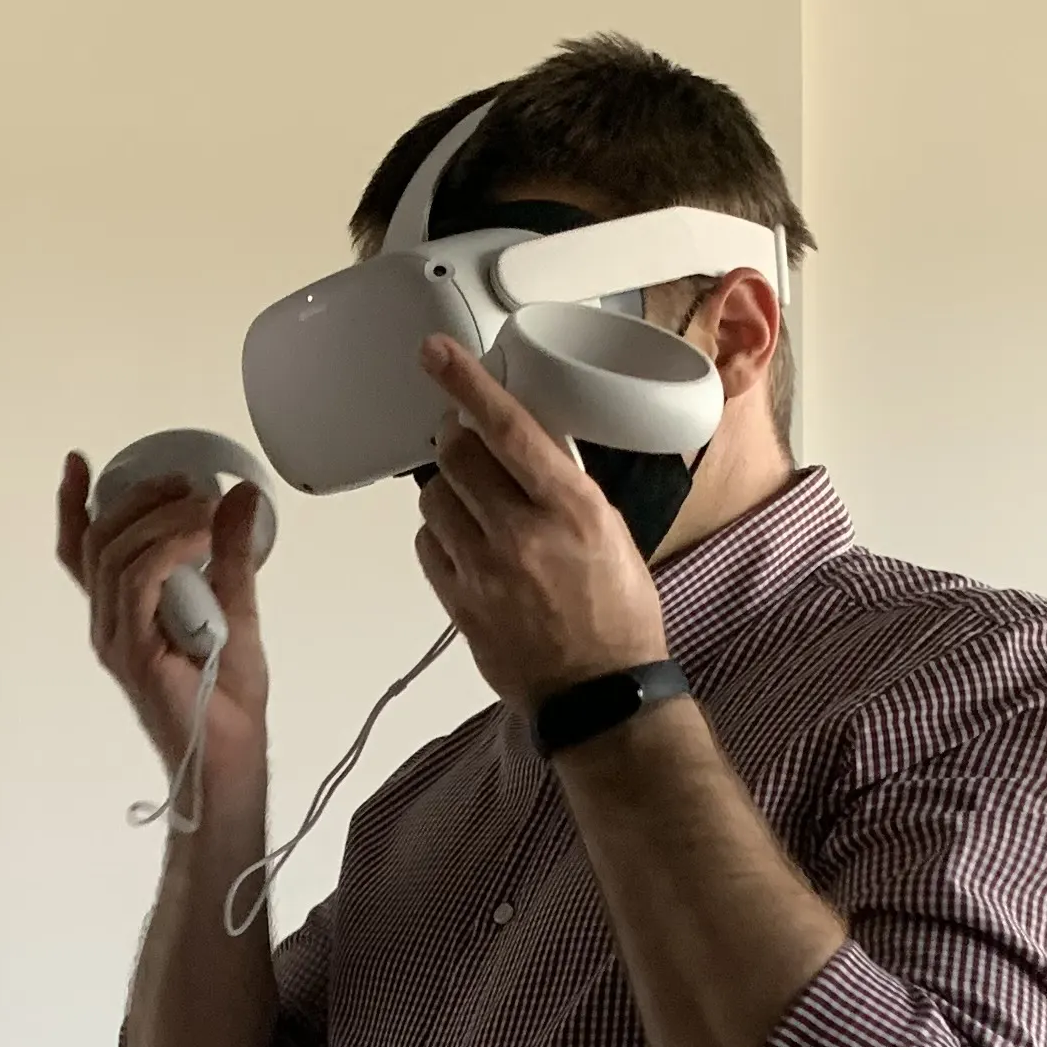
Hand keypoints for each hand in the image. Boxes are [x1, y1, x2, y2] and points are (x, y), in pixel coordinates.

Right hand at [58, 453, 271, 792]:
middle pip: (97, 540)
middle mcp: (108, 623)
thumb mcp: (236, 607)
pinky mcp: (135, 652)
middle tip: (184, 483)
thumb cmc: (226, 698)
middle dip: (136, 498)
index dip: (72, 505)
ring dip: (160, 519)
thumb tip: (242, 497)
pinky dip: (169, 548)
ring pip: (115, 554)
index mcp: (119, 612)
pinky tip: (201, 535)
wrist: (230, 756)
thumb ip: (232, 554)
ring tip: (203, 507)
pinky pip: (137, 582)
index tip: (79, 462)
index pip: (80, 551)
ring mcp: (116, 638)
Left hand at [410, 337, 670, 705]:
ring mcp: (483, 571)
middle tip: (466, 439)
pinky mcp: (458, 603)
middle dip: (456, 438)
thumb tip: (525, 443)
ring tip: (475, 503)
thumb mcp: (610, 530)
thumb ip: (565, 486)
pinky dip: (440, 535)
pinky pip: (428, 546)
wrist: (600, 692)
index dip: (467, 384)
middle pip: (456, 455)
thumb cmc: (618, 613)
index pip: (508, 428)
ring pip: (434, 498)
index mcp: (571, 508)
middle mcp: (522, 534)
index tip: (437, 355)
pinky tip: (466, 543)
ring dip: (448, 488)